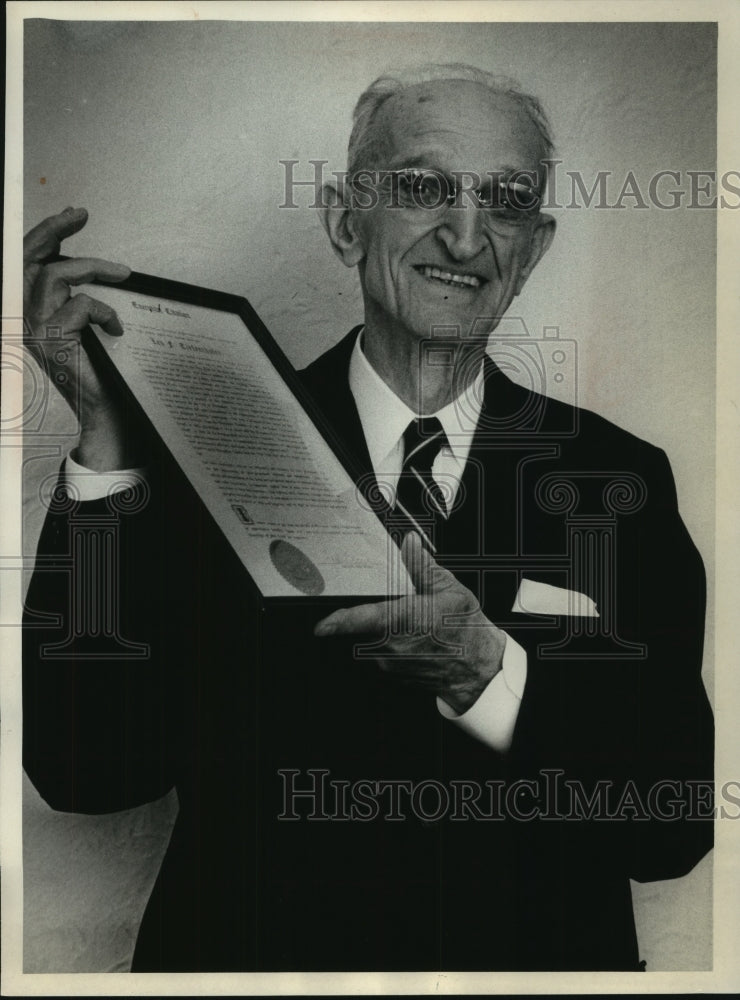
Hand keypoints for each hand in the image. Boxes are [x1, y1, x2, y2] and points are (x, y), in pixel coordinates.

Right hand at [23, 207, 136, 469]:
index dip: (47, 232)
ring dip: (93, 267)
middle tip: (82, 214)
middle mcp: (21, 315)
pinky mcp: (50, 340)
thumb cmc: (95, 366)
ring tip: (122, 273)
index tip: (73, 214)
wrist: (100, 409)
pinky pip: (81, 306)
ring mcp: (32, 327)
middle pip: (29, 258)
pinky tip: (115, 327)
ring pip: (56, 275)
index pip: (27, 260)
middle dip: (54, 229)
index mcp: (26, 307)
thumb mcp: (80, 322)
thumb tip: (84, 256)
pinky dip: (104, 311)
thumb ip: (75, 291)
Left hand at [314, 532, 506, 713]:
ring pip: (368, 641)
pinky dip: (389, 645)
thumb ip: (422, 566)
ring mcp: (388, 663)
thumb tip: (410, 543)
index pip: (353, 621)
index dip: (333, 622)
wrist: (479, 669)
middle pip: (359, 628)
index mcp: (398, 621)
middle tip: (390, 607)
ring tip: (408, 623)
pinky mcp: (393, 675)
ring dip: (379, 631)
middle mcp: (388, 646)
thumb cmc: (466, 631)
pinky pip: (380, 655)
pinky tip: (412, 638)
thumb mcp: (448, 590)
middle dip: (366, 616)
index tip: (320, 625)